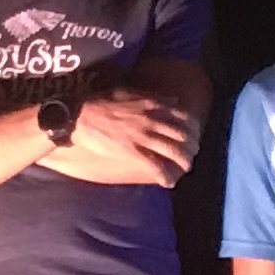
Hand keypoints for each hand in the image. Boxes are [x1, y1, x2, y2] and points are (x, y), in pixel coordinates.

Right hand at [60, 85, 197, 183]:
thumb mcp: (130, 91)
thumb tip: (175, 100)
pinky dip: (166, 176)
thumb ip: (154, 96)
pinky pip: (156, 166)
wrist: (80, 115)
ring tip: (184, 169)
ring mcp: (143, 136)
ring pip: (174, 152)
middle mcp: (152, 120)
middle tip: (192, 154)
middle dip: (192, 147)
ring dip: (184, 163)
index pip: (184, 116)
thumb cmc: (101, 101)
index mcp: (153, 104)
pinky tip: (168, 183)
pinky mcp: (133, 152)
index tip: (194, 134)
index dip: (193, 128)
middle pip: (183, 136)